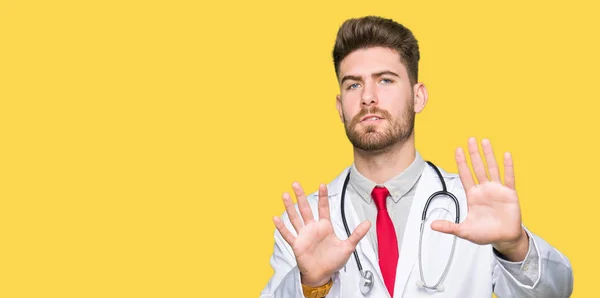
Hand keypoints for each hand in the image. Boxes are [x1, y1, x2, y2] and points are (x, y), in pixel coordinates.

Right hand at [273, 182, 370, 286]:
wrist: (323, 275)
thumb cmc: (333, 261)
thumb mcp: (348, 247)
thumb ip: (356, 234)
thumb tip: (368, 223)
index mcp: (325, 227)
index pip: (323, 208)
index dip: (323, 196)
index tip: (322, 184)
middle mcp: (313, 228)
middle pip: (306, 209)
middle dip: (301, 196)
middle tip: (296, 183)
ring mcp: (304, 236)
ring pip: (295, 218)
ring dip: (289, 207)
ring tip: (284, 195)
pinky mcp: (297, 245)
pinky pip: (288, 235)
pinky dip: (282, 227)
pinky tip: (275, 218)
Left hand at [431, 137, 528, 260]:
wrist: (504, 238)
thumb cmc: (485, 233)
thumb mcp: (464, 231)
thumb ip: (449, 227)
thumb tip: (432, 225)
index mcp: (472, 195)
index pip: (465, 175)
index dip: (461, 162)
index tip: (457, 150)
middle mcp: (484, 189)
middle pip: (477, 167)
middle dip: (473, 153)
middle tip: (470, 139)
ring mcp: (497, 190)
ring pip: (492, 168)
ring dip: (488, 155)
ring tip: (484, 141)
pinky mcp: (509, 193)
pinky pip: (509, 177)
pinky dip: (508, 166)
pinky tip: (506, 155)